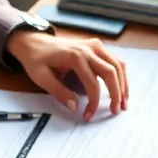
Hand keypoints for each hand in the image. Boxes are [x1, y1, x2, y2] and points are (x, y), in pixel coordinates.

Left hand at [4, 30, 128, 120]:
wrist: (34, 41)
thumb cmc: (36, 59)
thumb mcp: (41, 77)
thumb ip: (59, 92)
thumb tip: (75, 107)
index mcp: (75, 56)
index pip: (92, 83)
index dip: (93, 102)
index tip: (88, 115)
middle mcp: (89, 49)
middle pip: (111, 72)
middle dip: (116, 93)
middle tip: (116, 110)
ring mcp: (94, 45)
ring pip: (117, 65)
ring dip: (123, 84)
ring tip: (123, 102)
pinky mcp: (96, 46)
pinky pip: (114, 60)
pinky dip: (120, 74)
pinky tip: (120, 87)